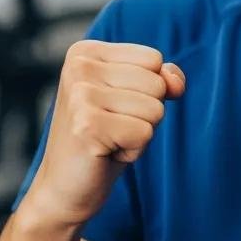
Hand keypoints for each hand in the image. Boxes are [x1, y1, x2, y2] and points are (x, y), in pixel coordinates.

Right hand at [29, 40, 185, 226]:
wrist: (64, 188)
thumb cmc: (103, 140)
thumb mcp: (135, 99)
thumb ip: (162, 79)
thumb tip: (176, 83)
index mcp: (85, 52)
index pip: (154, 59)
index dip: (146, 91)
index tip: (114, 109)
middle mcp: (79, 66)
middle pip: (157, 83)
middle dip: (144, 114)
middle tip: (111, 129)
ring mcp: (80, 95)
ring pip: (155, 109)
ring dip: (139, 133)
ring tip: (108, 140)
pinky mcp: (87, 125)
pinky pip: (145, 133)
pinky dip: (133, 150)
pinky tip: (105, 153)